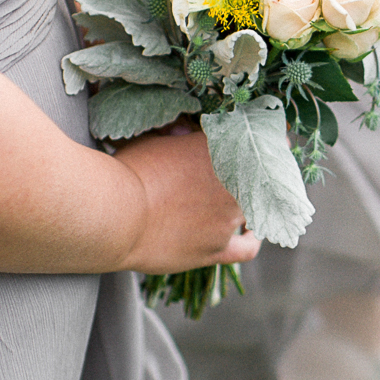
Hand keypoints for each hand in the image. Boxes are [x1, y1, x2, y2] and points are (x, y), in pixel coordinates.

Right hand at [112, 124, 262, 275]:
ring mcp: (229, 219)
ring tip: (227, 198)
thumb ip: (179, 136)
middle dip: (252, 170)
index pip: (265, 139)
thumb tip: (187, 131)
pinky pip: (248, 248)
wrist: (115, 215)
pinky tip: (250, 233)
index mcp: (225, 150)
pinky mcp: (217, 249)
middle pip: (262, 175)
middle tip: (235, 170)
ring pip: (253, 208)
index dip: (264, 139)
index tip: (260, 139)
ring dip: (243, 201)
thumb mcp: (154, 140)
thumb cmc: (128, 172)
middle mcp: (237, 184)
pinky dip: (252, 239)